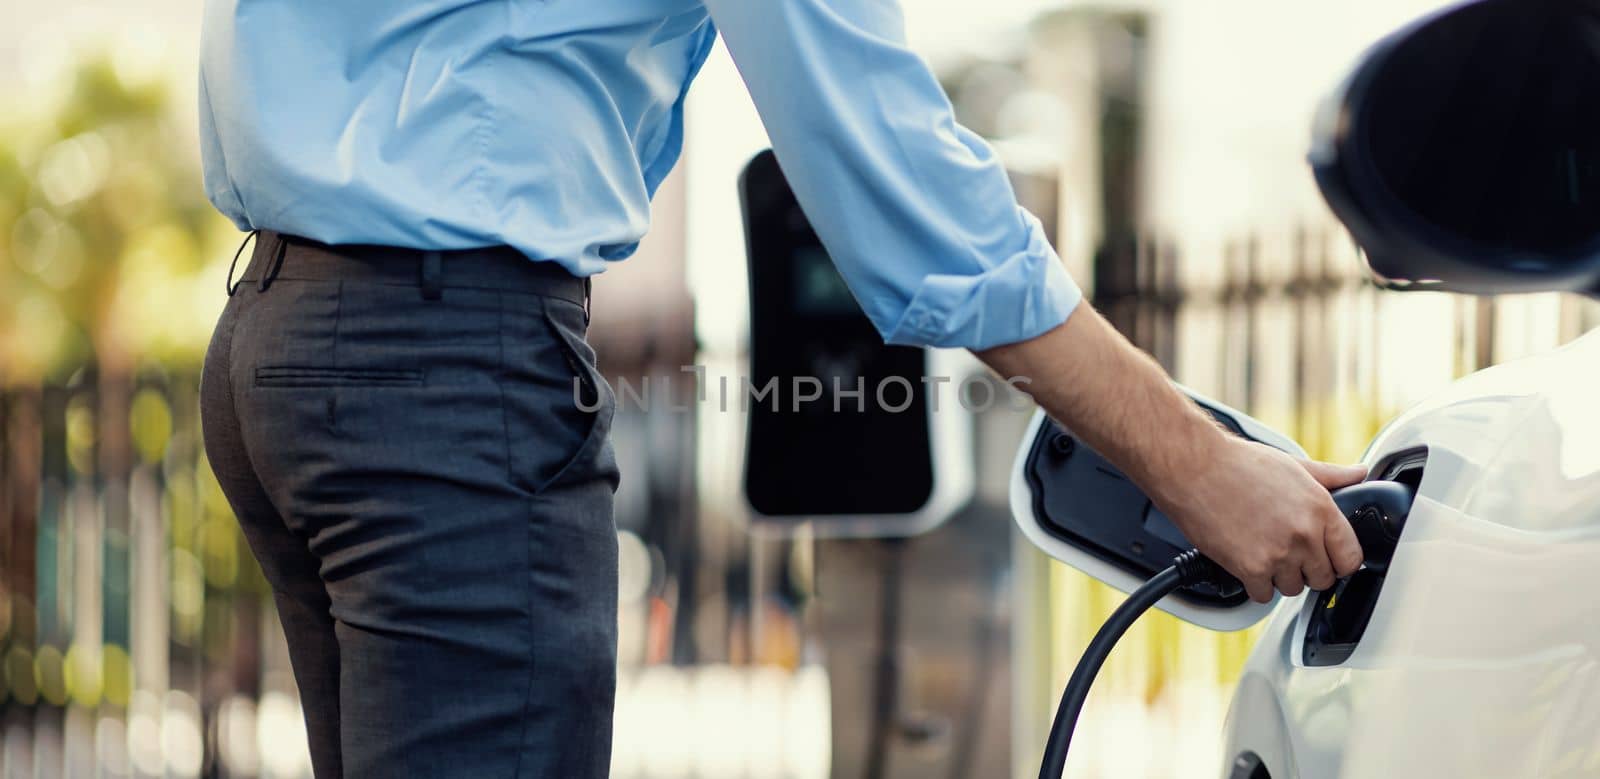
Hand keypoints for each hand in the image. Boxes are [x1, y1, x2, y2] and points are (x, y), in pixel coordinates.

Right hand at [1155, 436, 1366, 602]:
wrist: (1193, 469)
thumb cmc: (1237, 464)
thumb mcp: (1292, 465)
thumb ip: (1331, 475)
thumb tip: (1358, 474)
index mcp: (1321, 508)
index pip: (1351, 557)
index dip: (1339, 561)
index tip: (1328, 559)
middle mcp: (1304, 534)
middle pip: (1323, 578)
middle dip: (1308, 569)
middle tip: (1289, 553)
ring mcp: (1278, 554)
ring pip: (1293, 589)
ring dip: (1280, 577)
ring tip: (1264, 553)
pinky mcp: (1250, 569)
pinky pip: (1264, 595)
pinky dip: (1255, 584)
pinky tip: (1247, 562)